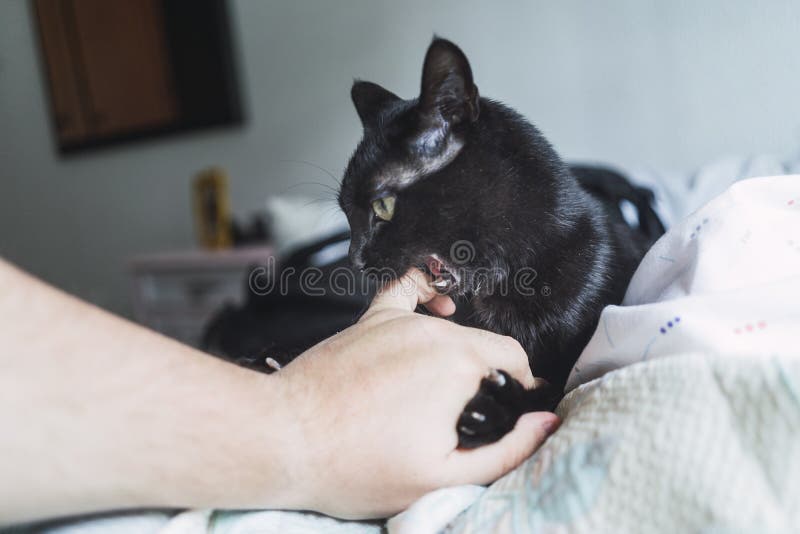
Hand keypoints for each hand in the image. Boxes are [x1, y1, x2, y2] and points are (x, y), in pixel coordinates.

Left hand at [274, 269, 558, 518]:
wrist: (284, 439)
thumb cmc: (353, 464)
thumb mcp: (442, 476)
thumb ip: (506, 450)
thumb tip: (545, 423)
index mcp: (458, 365)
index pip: (514, 361)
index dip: (520, 390)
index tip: (509, 413)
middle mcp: (433, 332)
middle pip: (484, 346)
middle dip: (489, 378)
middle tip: (468, 416)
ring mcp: (399, 321)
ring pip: (452, 327)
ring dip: (460, 354)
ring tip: (444, 391)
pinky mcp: (371, 320)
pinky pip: (408, 287)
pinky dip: (429, 289)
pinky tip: (440, 305)